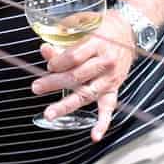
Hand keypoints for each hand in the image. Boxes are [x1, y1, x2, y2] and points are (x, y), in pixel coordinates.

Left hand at [30, 10, 135, 141]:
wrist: (128, 31)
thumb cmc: (101, 28)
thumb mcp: (82, 27)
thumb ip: (62, 41)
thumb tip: (44, 49)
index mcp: (98, 43)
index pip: (74, 57)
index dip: (57, 62)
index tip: (48, 65)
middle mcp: (105, 62)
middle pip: (76, 76)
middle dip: (53, 83)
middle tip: (36, 87)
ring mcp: (110, 78)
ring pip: (86, 94)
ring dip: (66, 105)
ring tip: (49, 113)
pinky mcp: (114, 88)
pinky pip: (108, 107)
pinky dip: (102, 123)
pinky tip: (94, 136)